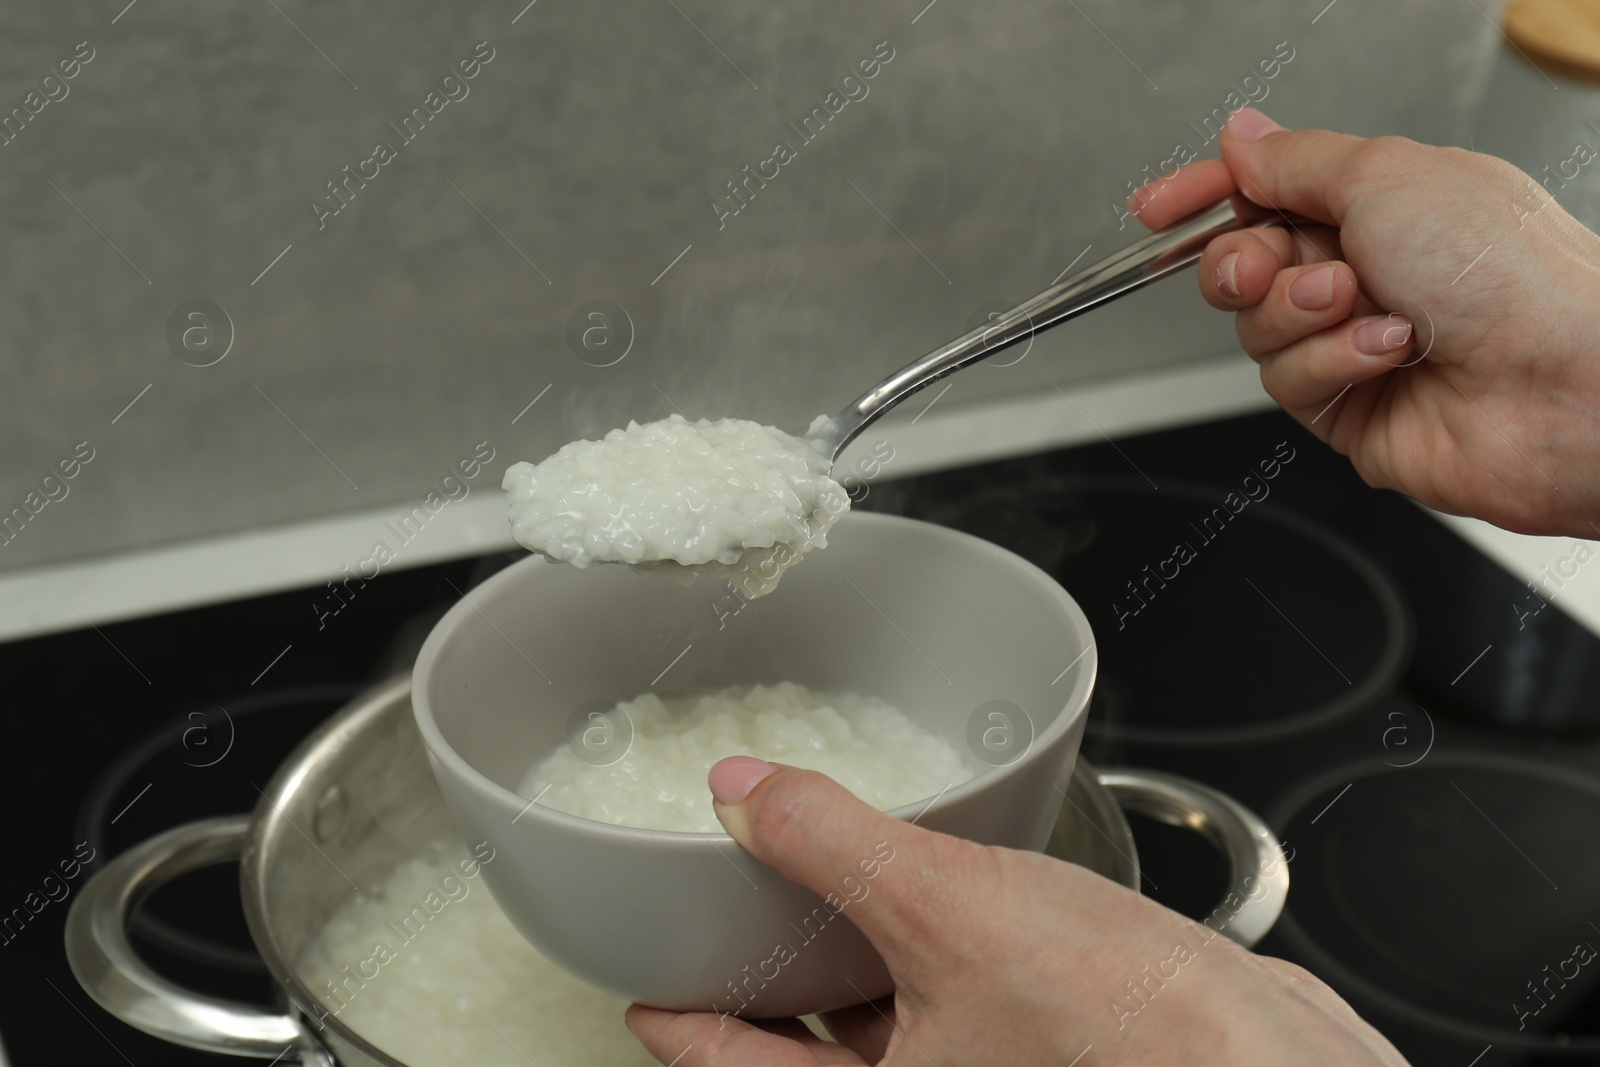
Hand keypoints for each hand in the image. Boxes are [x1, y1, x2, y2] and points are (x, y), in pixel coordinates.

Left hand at [626, 757, 1406, 1065]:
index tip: (647, 1000)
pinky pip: (952, 993)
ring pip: (884, 1020)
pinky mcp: (1042, 1040)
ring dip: (846, 958)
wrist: (1265, 1058)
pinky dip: (923, 944)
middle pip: (810, 1047)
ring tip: (812, 893)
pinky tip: (930, 887)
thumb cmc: (1126, 1028)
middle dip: (765, 989)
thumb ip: (829, 843)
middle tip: (720, 934)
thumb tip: (745, 794)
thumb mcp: (945, 907)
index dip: (684, 1029)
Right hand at [1133, 108, 1599, 537]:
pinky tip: (1385, 352)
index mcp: (1380, 204)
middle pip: (1242, 265)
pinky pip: (1288, 383)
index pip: (1264, 192)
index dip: (1206, 197)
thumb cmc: (1509, 271)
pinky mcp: (1349, 407)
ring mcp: (1354, 343)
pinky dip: (1330, 361)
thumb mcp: (1385, 175)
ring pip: (1256, 330)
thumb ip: (1294, 160)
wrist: (1560, 381)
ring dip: (1299, 314)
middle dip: (1243, 263)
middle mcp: (1365, 271)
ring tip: (1359, 304)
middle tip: (1267, 262)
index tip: (1159, 208)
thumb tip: (1243, 139)